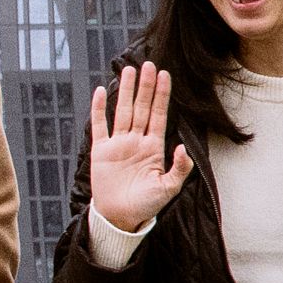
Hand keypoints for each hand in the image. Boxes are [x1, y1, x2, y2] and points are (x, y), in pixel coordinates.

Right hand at [87, 62, 190, 235]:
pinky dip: (99, 109)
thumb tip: (183, 147)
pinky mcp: (101, 151)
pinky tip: (101, 91)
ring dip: (126, 91)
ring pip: (122, 111)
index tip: (165, 75)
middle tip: (148, 64)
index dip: (162, 95)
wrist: (120, 218)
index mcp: (154, 148)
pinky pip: (99, 125)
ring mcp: (118, 144)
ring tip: (129, 70)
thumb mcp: (168, 189)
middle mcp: (136, 141)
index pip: (159, 115)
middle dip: (145, 86)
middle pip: (141, 107)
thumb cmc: (146, 206)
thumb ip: (178, 169)